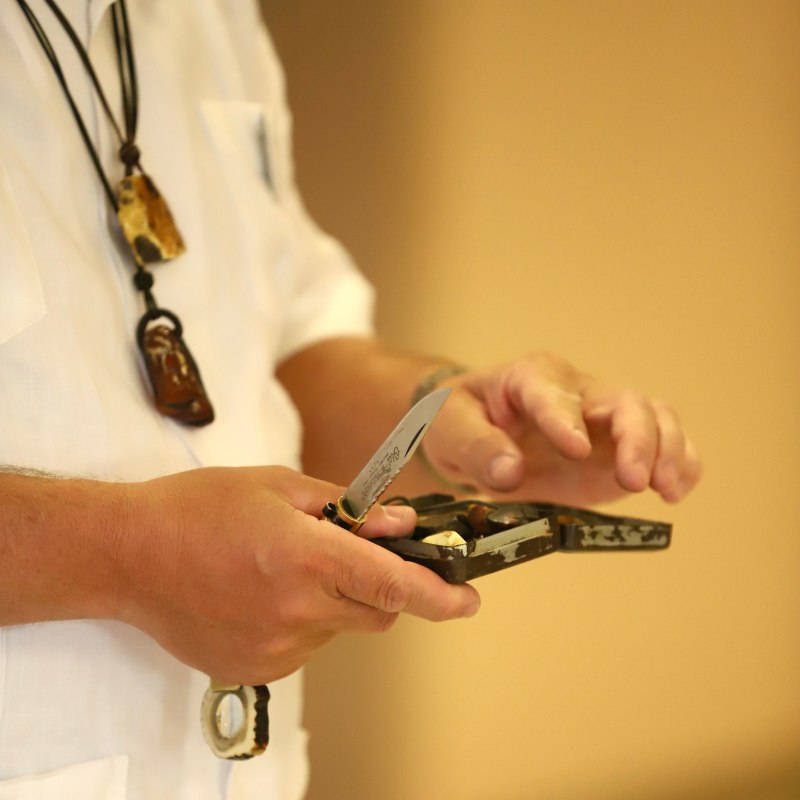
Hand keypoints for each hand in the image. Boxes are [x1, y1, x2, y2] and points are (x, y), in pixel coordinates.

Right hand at [115, 466, 479, 684]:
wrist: (127, 554)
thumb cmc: (198, 508)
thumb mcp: (278, 485)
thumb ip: (346, 506)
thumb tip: (398, 524)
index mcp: (305, 557)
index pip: (392, 585)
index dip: (440, 596)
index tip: (469, 601)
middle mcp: (295, 611)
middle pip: (376, 613)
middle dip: (380, 588)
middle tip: (347, 556)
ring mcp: (274, 648)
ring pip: (338, 628)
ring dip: (332, 601)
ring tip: (282, 568)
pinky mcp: (254, 669)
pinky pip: (303, 647)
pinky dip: (301, 620)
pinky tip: (262, 593)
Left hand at [421, 352, 700, 505]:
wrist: (473, 429)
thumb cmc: (458, 419)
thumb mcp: (449, 426)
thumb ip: (476, 447)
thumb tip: (509, 472)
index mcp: (529, 377)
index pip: (553, 392)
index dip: (565, 419)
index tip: (575, 450)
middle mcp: (576, 390)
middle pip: (624, 401)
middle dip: (637, 438)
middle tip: (634, 480)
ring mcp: (603, 418)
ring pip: (655, 417)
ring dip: (668, 451)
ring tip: (664, 489)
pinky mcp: (620, 447)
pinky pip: (665, 444)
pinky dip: (680, 464)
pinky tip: (674, 492)